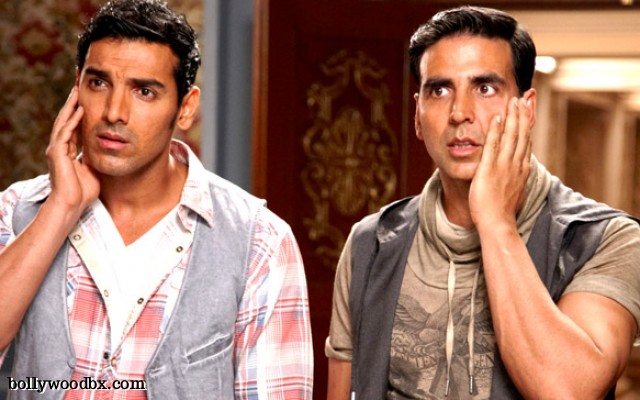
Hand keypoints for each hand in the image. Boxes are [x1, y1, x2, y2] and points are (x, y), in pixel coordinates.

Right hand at [45, 87, 98, 214]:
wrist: (72, 205)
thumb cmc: (83, 191)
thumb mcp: (93, 169)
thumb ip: (95, 157)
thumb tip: (107, 149)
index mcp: (68, 150)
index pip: (74, 125)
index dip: (79, 110)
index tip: (86, 96)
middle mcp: (60, 147)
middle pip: (66, 119)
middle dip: (72, 102)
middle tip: (78, 84)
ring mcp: (57, 150)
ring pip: (64, 122)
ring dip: (71, 106)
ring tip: (77, 90)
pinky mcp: (58, 154)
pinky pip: (65, 133)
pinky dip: (72, 121)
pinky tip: (79, 110)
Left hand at [469, 97, 531, 229]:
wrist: (497, 224)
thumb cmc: (502, 212)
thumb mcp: (513, 191)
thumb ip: (514, 178)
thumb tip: (517, 173)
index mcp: (521, 169)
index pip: (526, 142)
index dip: (527, 124)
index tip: (527, 110)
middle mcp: (515, 165)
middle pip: (521, 134)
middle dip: (522, 115)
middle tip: (521, 98)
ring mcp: (503, 167)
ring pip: (511, 136)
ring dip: (512, 117)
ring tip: (512, 101)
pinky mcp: (489, 170)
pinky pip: (493, 147)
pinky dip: (496, 132)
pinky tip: (497, 118)